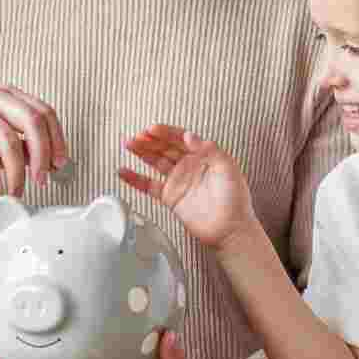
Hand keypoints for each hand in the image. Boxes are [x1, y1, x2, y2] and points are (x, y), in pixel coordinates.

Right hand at [0, 85, 67, 198]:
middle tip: (42, 180)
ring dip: (18, 173)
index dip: (57, 139)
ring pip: (9, 140)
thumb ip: (24, 149)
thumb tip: (55, 162)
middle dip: (42, 155)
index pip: (44, 112)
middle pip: (32, 121)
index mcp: (4, 95)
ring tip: (15, 192)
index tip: (60, 165)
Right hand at [117, 125, 258, 250]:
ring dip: (141, 152)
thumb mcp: (228, 167)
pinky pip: (149, 185)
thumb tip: (189, 135)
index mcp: (202, 156)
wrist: (230, 229)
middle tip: (137, 136)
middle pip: (165, 148)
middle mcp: (188, 166)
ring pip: (155, 162)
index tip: (152, 129)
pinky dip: (135, 179)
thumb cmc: (235, 198)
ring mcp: (178, 181)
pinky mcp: (170, 197)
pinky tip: (123, 171)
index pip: (180, 139)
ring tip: (128, 144)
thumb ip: (210, 149)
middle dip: (150, 140)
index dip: (165, 133)